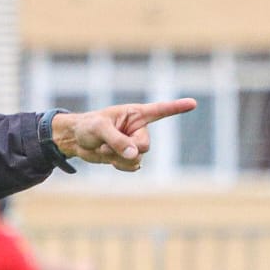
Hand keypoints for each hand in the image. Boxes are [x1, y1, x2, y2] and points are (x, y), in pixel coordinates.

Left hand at [54, 99, 198, 171]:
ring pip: (137, 159)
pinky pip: (131, 167)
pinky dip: (118, 165)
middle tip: (107, 144)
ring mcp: (133, 144)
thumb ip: (118, 140)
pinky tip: (108, 157)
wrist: (75, 140)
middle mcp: (138, 128)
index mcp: (135, 114)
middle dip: (126, 149)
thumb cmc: (87, 126)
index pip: (160, 110)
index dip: (177, 107)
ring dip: (118, 159)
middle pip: (145, 146)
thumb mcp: (100, 130)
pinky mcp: (127, 156)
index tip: (193, 103)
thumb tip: (136, 156)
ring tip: (103, 148)